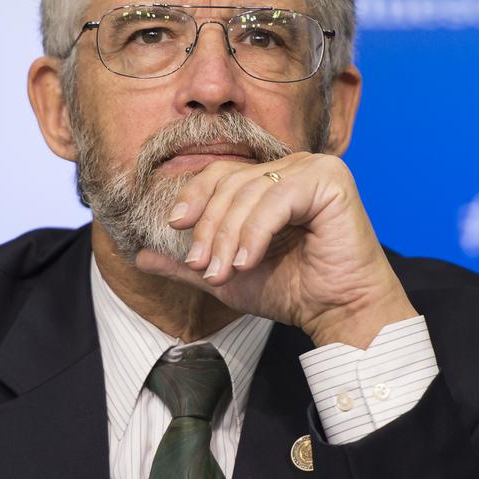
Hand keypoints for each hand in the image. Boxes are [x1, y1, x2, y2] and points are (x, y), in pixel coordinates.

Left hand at [134, 153, 416, 347]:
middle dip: (210, 228)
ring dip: (229, 236)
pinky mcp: (330, 180)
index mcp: (272, 179)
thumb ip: (188, 263)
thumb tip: (139, 256)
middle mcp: (294, 166)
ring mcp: (314, 168)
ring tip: (225, 272)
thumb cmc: (293, 291)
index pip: (221, 174)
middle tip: (205, 267)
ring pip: (249, 191)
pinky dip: (255, 232)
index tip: (175, 228)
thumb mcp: (229, 275)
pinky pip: (276, 199)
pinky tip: (248, 261)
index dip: (195, 197)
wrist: (338, 312)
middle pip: (231, 182)